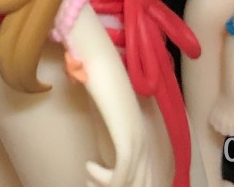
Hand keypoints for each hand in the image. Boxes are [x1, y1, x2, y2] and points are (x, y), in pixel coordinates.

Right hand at [71, 17, 152, 186]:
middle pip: (143, 182)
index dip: (126, 184)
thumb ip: (105, 121)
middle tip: (90, 185)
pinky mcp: (127, 141)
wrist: (98, 59)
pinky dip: (105, 180)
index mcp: (139, 133)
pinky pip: (121, 177)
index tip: (97, 181)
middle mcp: (144, 140)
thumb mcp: (103, 105)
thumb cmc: (96, 77)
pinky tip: (88, 167)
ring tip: (88, 183)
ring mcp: (137, 141)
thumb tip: (96, 134)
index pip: (146, 174)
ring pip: (133, 184)